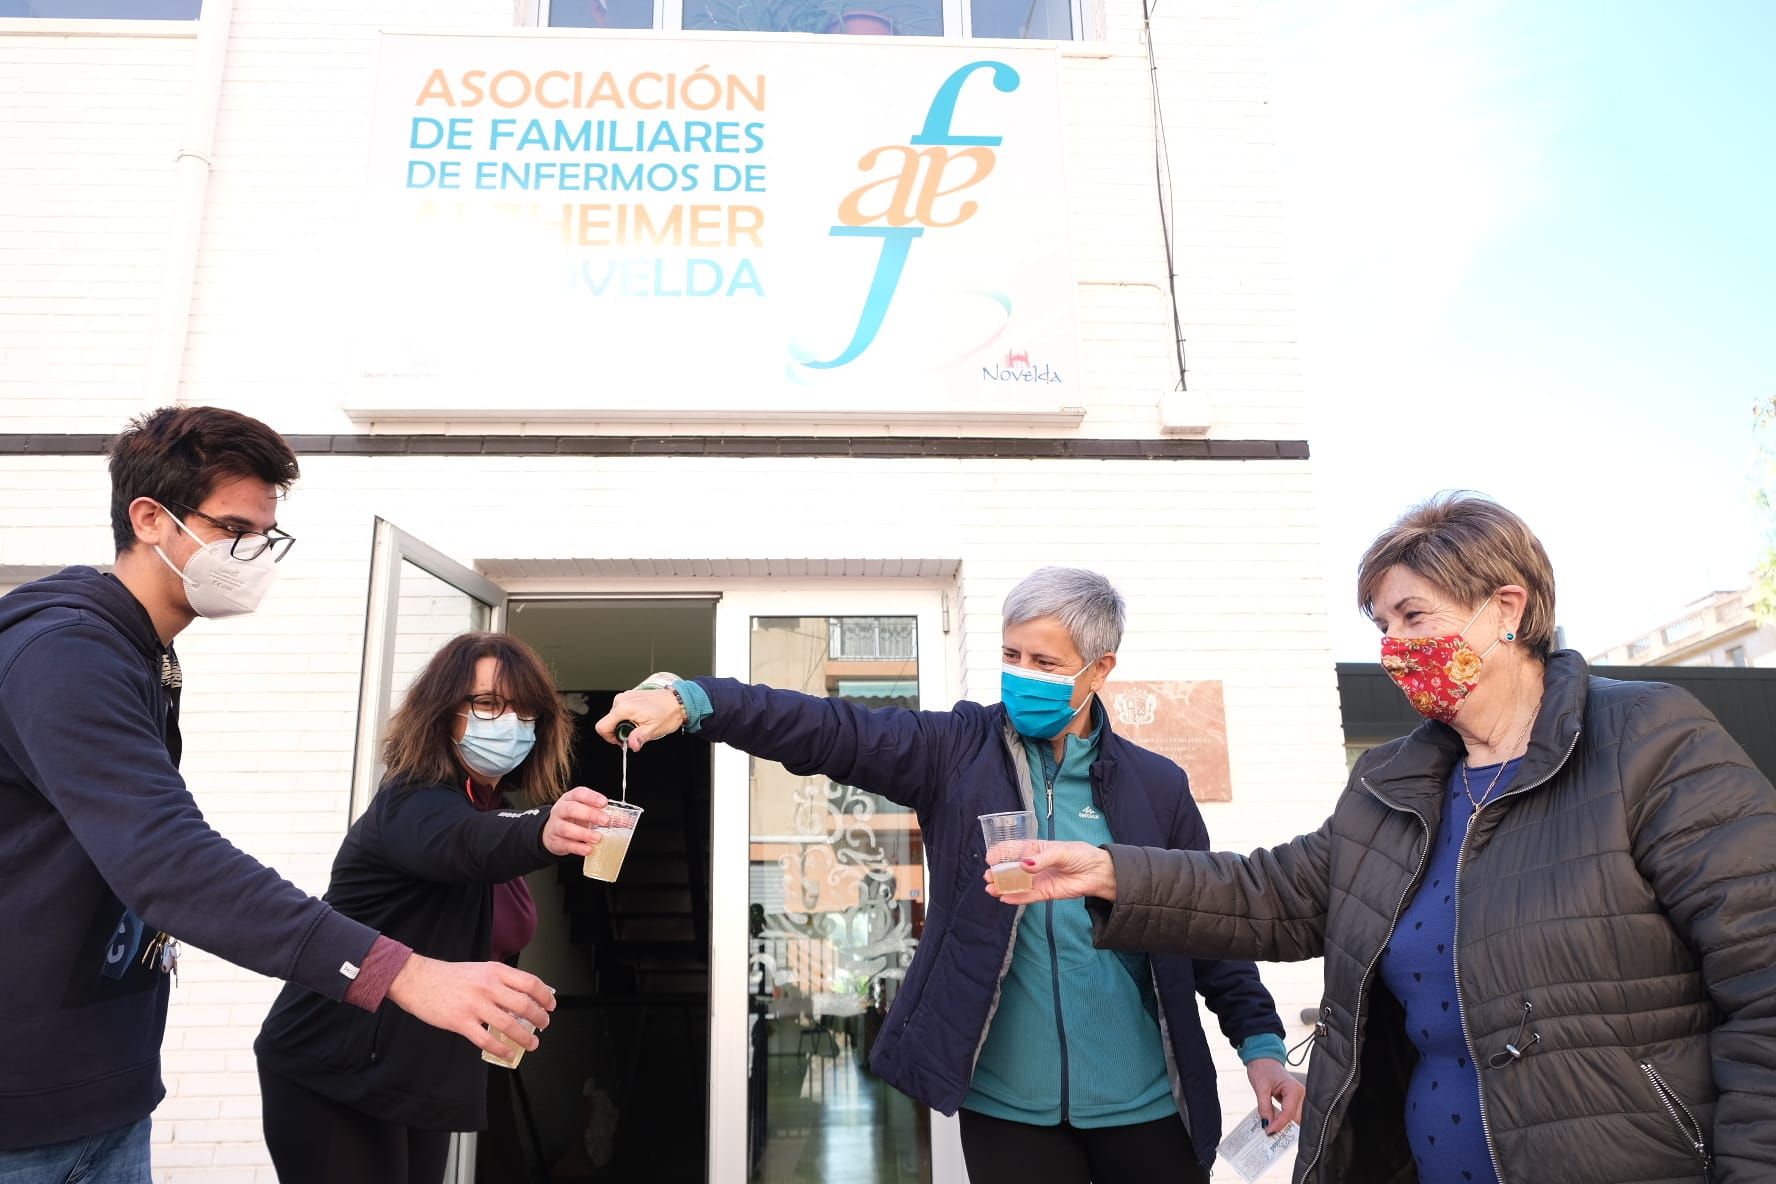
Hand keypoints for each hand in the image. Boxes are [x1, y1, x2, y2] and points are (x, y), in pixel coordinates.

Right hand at [386, 954, 555, 1057]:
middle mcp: (488, 987)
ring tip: (532, 1044)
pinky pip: (486, 1040)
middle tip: (544, 1025)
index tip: (551, 1005)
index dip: (545, 996)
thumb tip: (522, 997)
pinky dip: (501, 1049)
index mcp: (495, 971)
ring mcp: (474, 1005)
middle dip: (540, 1018)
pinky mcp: (460, 1022)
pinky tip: (508, 1053)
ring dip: (525, 1038)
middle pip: (524, 1005)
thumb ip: (500, 981)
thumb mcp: (480, 969)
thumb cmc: (450, 976)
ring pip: (508, 1025)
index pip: (530, 983)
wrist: (418, 980)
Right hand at [543, 786, 610, 857]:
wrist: (552, 832)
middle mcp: (561, 810)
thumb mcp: (586, 812)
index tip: (604, 803)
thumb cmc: (573, 819)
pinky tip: (588, 849)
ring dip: (583, 833)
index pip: (579, 793)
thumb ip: (606, 814)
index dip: (591, 797)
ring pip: (566, 828)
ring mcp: (556, 826)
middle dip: (589, 814)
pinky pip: (565, 844)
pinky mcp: (555, 841)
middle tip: (605, 820)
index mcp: (570, 799)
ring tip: (597, 838)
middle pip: (571, 809)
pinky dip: (578, 848)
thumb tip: (627, 820)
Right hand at [594, 688, 685, 750]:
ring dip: (625, 725)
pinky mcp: (629, 696)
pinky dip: (628, 717)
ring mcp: (625, 697)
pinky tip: (641, 718)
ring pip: (615, 717)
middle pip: (608, 723)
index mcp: (623, 708)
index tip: (622, 741)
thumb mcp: (653, 729)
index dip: (610, 738)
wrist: (678, 700)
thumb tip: (632, 745)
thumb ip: (639, 737)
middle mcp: (621, 701)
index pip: (602, 727)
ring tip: (641, 725)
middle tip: (636, 734)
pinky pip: (621, 711)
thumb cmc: (668, 713)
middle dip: (620, 732)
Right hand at [981, 841, 1116, 903]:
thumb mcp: (1061, 851)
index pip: (1014, 849)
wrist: (1098, 872)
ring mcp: (1039, 879)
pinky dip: (1016, 898)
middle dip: (998, 872)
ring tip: (990, 888)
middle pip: (1012, 869)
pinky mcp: (1045, 893)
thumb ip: (1042, 858)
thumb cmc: (1080, 855)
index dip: (1000, 852)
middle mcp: (1035, 864)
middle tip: (988, 876)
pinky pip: (1028, 896)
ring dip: (1003, 886)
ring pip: (1017, 884)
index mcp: (1036, 849)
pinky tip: (1004, 898)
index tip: (989, 858)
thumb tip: (1024, 865)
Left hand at [1246, 1057, 1304, 1134]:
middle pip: (1297, 1119)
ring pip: (1296, 1119)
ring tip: (1273, 1132)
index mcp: (1294, 1089)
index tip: (1268, 1132)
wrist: (1263, 1058)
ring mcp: (1300, 1097)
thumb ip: (1264, 1107)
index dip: (1278, 1124)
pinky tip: (1275, 1125)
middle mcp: (1301, 1094)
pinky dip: (1284, 1120)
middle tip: (1271, 1136)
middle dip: (1285, 1129)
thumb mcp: (1260, 1088)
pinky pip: (1292, 1114)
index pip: (1289, 1113)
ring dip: (1286, 1126)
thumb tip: (1267, 1124)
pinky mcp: (1295, 1100)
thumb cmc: (1263, 1068)